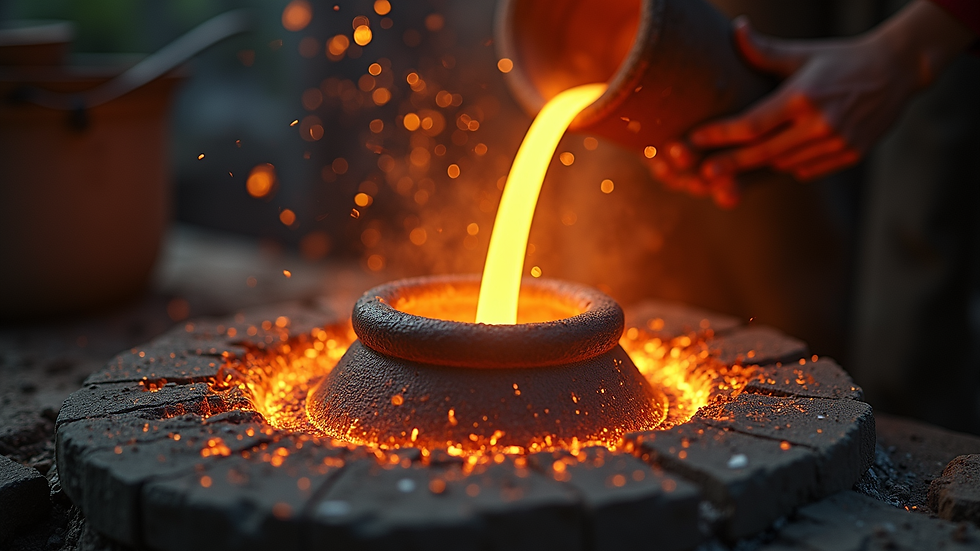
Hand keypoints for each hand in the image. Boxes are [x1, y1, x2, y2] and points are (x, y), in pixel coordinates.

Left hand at [647, 0, 975, 208]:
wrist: (897, 71)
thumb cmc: (841, 59)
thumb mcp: (803, 52)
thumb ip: (764, 50)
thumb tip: (736, 29)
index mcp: (803, 96)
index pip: (751, 124)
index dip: (719, 135)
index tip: (694, 140)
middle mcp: (820, 123)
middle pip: (762, 153)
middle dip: (729, 164)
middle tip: (701, 174)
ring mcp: (838, 142)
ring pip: (783, 164)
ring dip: (760, 163)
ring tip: (737, 162)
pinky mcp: (850, 155)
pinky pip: (806, 169)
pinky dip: (789, 165)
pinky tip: (778, 157)